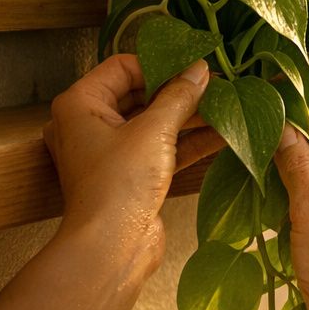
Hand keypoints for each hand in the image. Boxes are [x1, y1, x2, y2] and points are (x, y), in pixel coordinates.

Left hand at [43, 55, 222, 257]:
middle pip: (141, 94)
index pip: (123, 66)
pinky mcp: (131, 174)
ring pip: (155, 123)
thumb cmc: (120, 183)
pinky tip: (223, 134)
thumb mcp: (154, 131)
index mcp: (80, 104)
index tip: (196, 66)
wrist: (112, 245)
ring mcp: (111, 151)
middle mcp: (90, 124)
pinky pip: (161, 148)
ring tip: (228, 107)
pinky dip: (188, 141)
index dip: (161, 64)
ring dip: (191, 116)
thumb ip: (179, 96)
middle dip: (181, 91)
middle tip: (218, 85)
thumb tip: (199, 70)